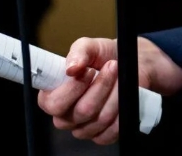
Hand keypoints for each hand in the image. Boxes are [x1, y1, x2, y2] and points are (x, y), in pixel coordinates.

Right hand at [38, 37, 181, 143]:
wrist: (128, 64)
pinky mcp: (103, 135)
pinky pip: (113, 129)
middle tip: (112, 66)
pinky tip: (124, 93)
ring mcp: (84, 129)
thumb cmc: (103, 56)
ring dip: (115, 93)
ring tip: (120, 75)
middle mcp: (65, 117)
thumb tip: (71, 68)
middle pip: (82, 111)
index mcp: (53, 97)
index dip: (72, 88)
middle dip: (101, 86)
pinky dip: (122, 108)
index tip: (89, 70)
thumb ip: (78, 52)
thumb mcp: (89, 47)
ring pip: (100, 118)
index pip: (53, 104)